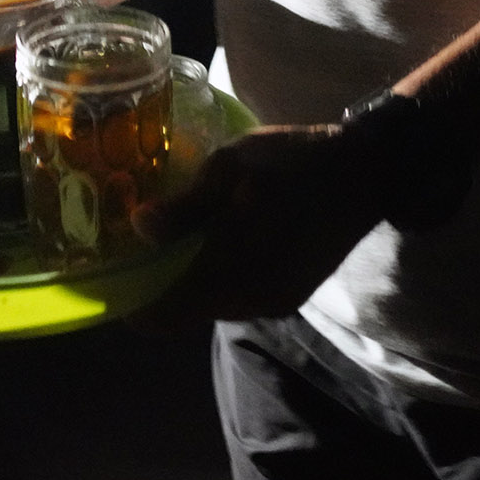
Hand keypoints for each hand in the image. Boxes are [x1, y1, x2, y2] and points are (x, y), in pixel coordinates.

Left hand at [134, 124, 388, 329]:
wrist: (365, 173)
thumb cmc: (293, 162)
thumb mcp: (231, 166)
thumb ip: (186, 206)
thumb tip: (139, 229)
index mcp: (229, 271)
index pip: (165, 317)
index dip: (134, 305)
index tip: (115, 277)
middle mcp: (249, 300)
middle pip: (186, 311)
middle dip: (162, 286)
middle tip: (141, 246)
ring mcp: (273, 303)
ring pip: (213, 305)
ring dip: (193, 281)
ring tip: (178, 239)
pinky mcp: (290, 297)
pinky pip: (239, 298)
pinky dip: (221, 279)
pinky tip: (220, 241)